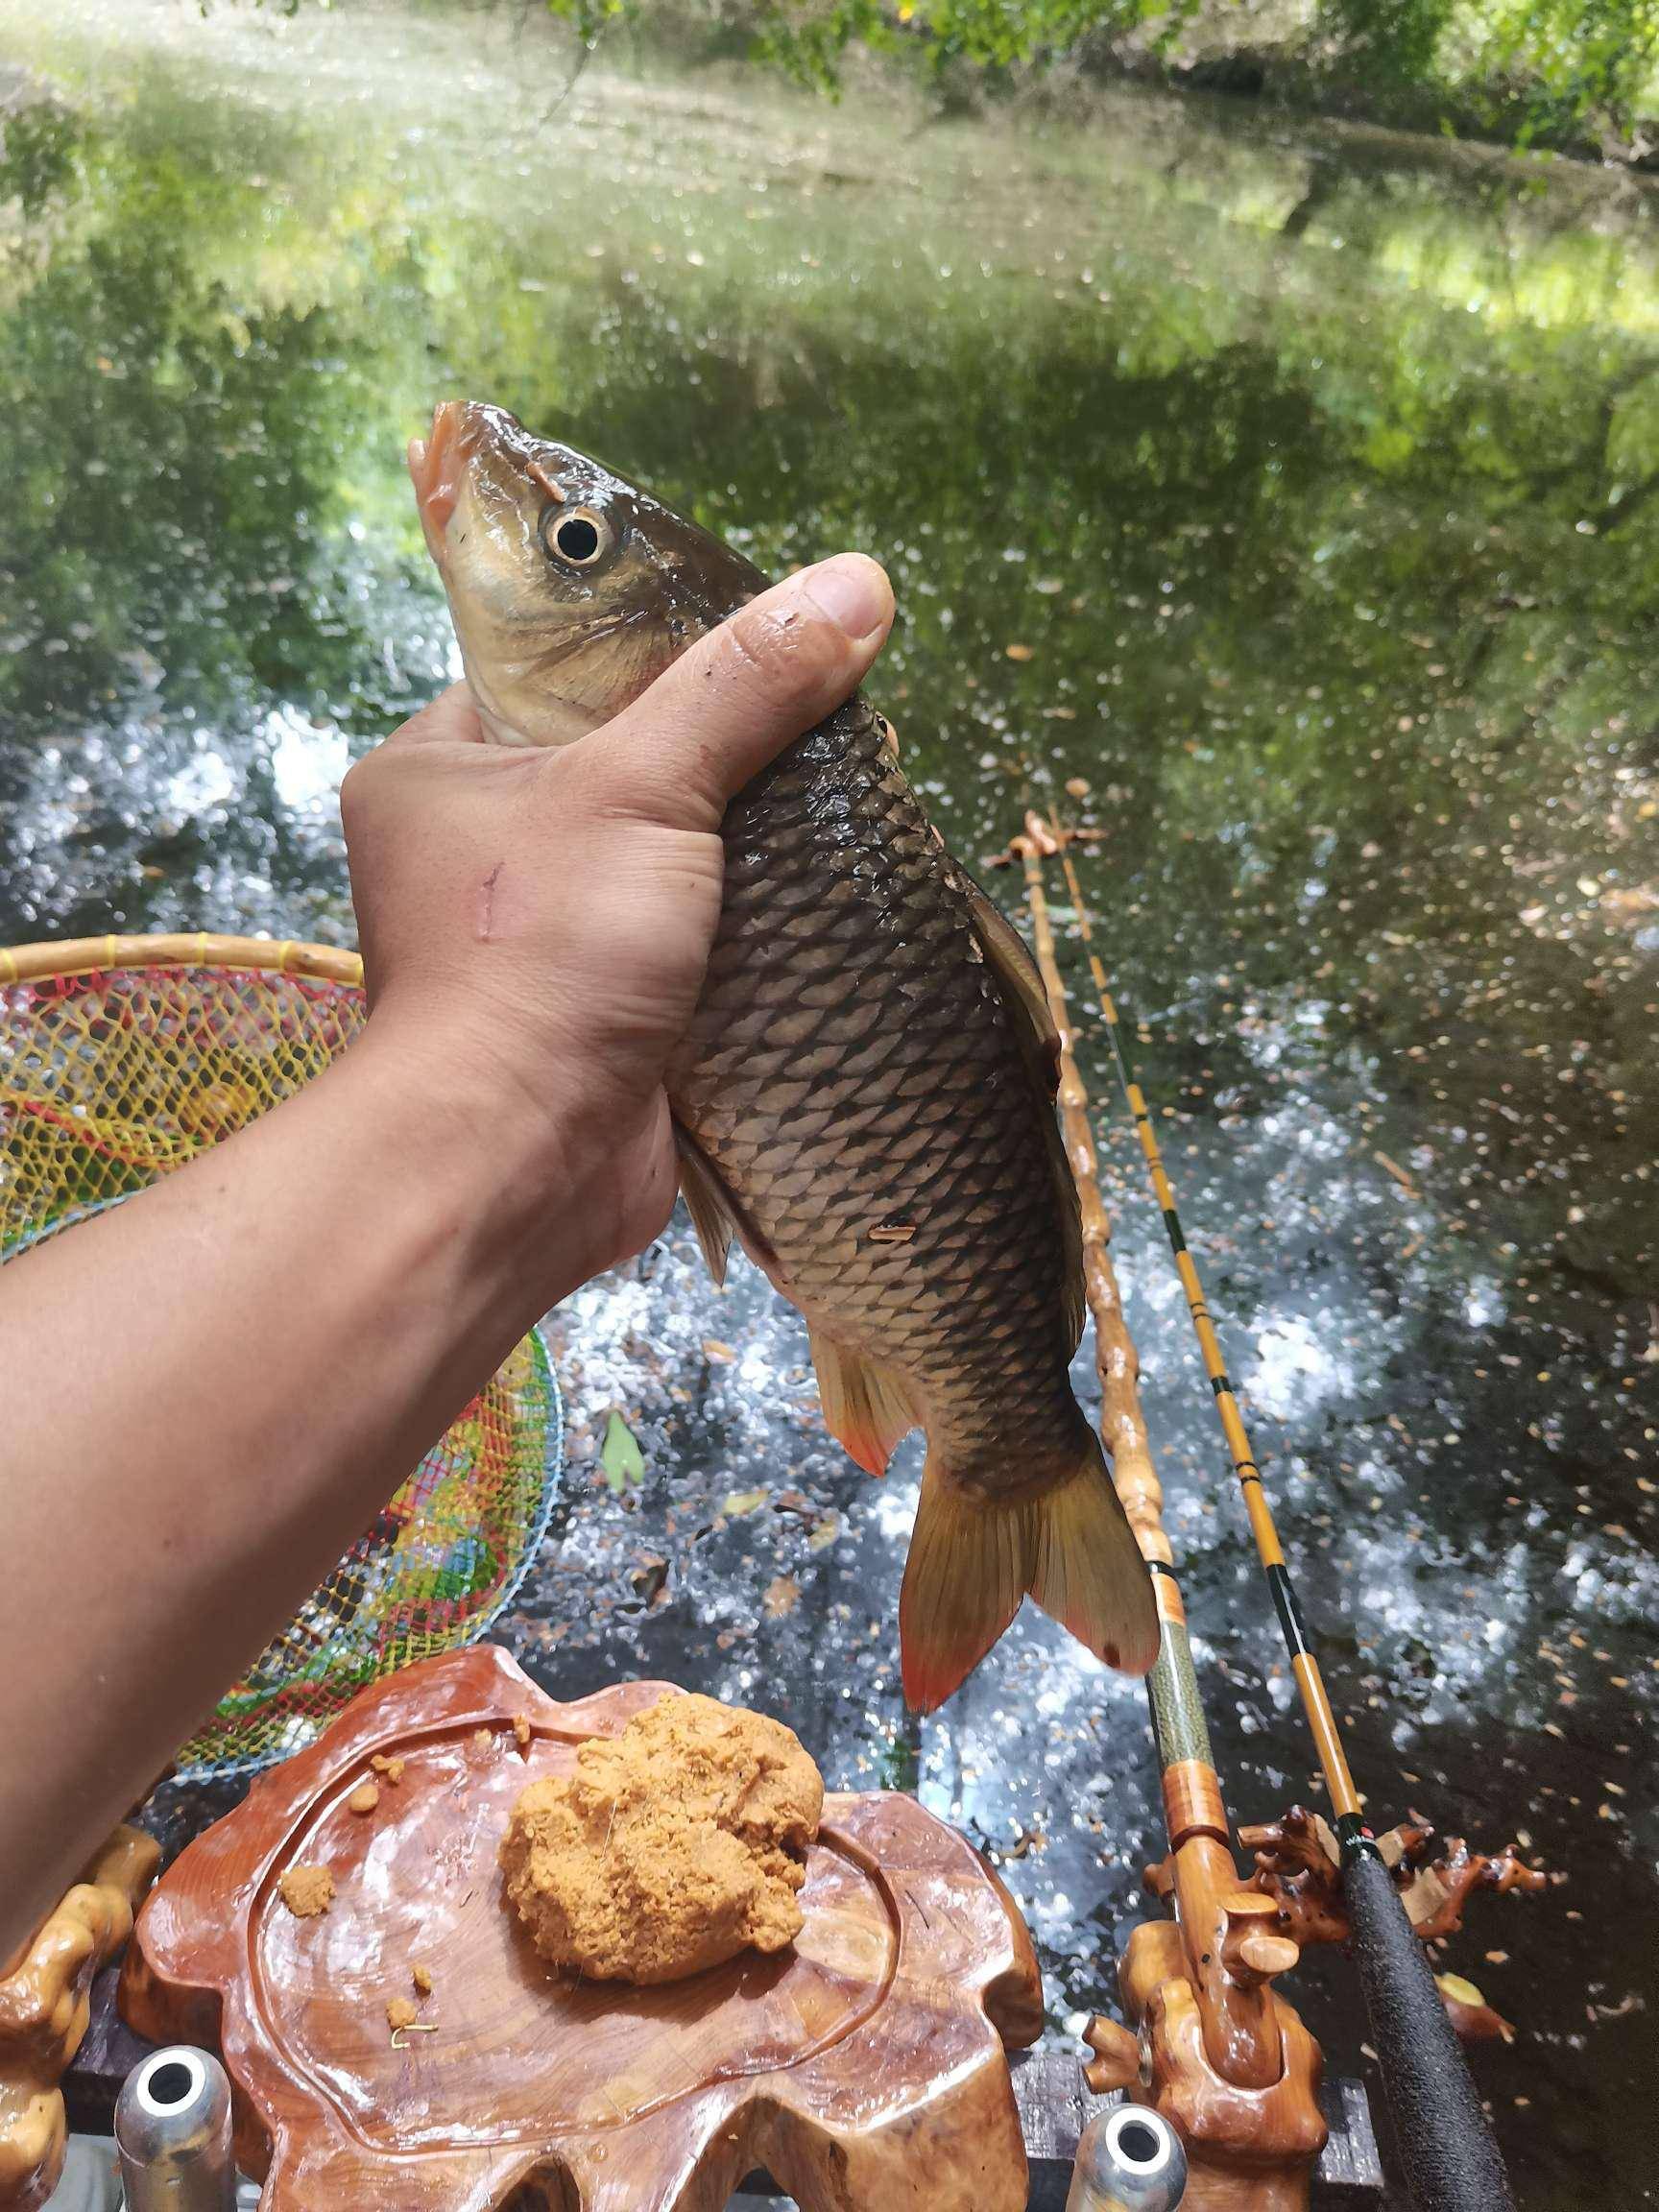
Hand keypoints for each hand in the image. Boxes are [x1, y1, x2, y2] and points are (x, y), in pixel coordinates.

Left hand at [341, 553, 894, 1291]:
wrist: (518, 1167)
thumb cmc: (539, 959)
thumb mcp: (641, 786)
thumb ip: (744, 686)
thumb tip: (857, 582)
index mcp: (437, 769)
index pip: (554, 666)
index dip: (655, 643)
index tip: (755, 632)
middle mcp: (477, 850)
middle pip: (625, 761)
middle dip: (721, 753)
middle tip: (819, 720)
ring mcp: (542, 939)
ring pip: (667, 857)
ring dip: (745, 847)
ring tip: (839, 798)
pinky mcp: (604, 1011)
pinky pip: (691, 942)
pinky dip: (750, 928)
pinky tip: (823, 894)